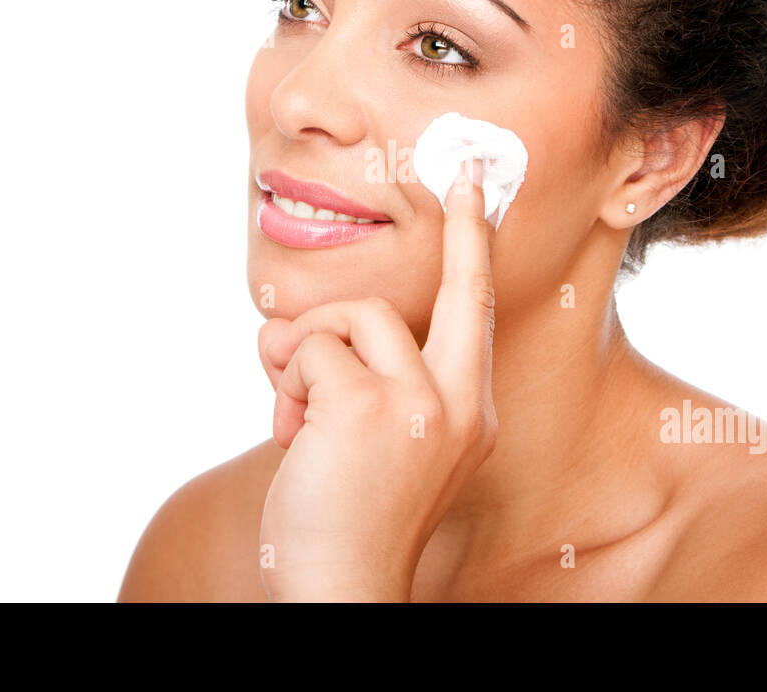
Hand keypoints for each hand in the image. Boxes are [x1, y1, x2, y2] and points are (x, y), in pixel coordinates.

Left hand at [255, 159, 496, 601]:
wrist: (342, 590)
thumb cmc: (353, 520)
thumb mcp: (385, 446)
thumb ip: (371, 382)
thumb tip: (305, 331)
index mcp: (467, 413)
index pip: (476, 314)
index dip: (478, 245)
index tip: (482, 187)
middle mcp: (459, 403)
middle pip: (458, 289)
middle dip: (468, 228)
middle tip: (468, 175)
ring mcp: (420, 403)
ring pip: (353, 316)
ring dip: (307, 352)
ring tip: (299, 409)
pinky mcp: (369, 406)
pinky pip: (307, 350)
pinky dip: (285, 383)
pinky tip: (293, 434)